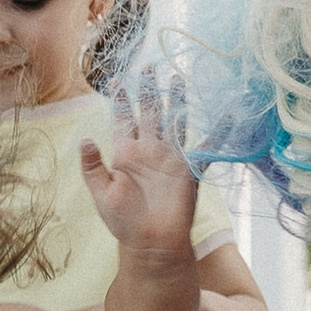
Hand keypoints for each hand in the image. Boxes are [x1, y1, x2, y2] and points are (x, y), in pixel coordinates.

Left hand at [79, 71, 197, 271]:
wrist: (151, 245)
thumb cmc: (123, 222)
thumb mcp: (101, 193)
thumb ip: (93, 166)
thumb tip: (85, 139)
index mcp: (126, 153)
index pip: (122, 119)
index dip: (120, 99)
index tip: (116, 79)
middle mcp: (149, 150)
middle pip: (149, 112)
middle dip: (149, 89)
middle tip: (149, 65)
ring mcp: (170, 158)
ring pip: (174, 121)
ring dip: (176, 101)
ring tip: (177, 78)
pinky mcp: (189, 169)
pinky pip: (205, 148)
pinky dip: (217, 132)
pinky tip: (225, 115)